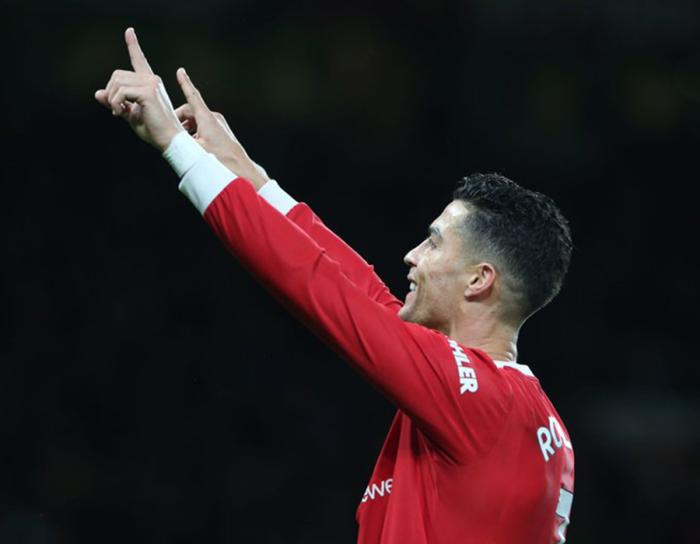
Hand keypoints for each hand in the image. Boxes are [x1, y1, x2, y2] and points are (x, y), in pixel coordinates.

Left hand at [95, 28, 182, 151]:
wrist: (169, 140)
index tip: (129, 31)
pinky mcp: (148, 92)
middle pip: (117, 75)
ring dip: (112, 100)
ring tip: (119, 113)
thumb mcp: (130, 114)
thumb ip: (115, 103)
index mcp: (150, 83)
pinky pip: (120, 92)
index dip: (133, 45)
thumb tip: (98, 93)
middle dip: (111, 92)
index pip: (139, 60)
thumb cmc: (154, 130)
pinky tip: (120, 114)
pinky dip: (115, 104)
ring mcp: (151, 84)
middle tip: (116, 110)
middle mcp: (152, 79)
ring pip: (117, 82)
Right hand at [173, 68, 270, 189]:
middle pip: (190, 111)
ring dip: (187, 129)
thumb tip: (167, 137)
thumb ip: (181, 141)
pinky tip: (195, 148)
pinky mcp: (222, 132)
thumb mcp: (196, 151)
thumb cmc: (221, 162)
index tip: (180, 71)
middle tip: (172, 133)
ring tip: (185, 144)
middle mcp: (214, 119)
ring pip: (196, 121)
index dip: (185, 83)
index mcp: (207, 119)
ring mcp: (219, 125)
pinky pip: (203, 128)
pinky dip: (195, 133)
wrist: (242, 170)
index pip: (193, 96)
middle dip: (179, 120)